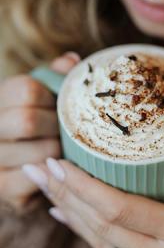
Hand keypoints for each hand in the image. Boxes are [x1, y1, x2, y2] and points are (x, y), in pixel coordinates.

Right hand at [0, 51, 79, 209]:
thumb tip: (72, 61)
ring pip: (39, 153)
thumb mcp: (47, 93)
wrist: (23, 164)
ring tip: (64, 148)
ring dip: (61, 152)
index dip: (53, 99)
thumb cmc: (42, 120)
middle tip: (69, 130)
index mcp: (0, 98)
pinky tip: (58, 167)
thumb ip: (58, 76)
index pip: (27, 91)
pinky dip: (57, 173)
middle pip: (27, 121)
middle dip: (57, 127)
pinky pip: (40, 178)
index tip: (61, 106)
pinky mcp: (3, 186)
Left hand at [21, 103, 163, 247]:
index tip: (60, 161)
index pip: (120, 208)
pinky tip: (63, 211)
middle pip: (100, 224)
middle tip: (39, 166)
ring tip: (44, 183)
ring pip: (96, 240)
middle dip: (64, 194)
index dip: (84, 187)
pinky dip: (80, 230)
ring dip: (66, 210)